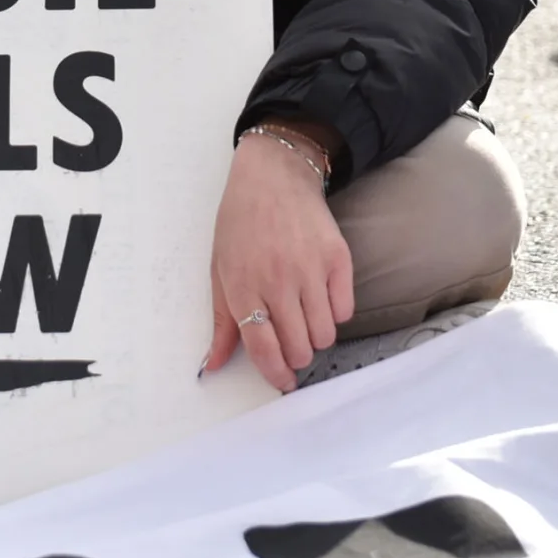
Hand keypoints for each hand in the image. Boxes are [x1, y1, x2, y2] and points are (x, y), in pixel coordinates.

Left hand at [202, 131, 352, 391]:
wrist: (273, 177)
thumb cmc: (240, 223)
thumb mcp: (219, 269)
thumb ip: (221, 321)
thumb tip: (212, 365)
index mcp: (244, 286)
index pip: (263, 349)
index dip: (275, 374)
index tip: (282, 381)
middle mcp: (278, 281)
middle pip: (299, 348)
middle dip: (296, 355)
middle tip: (291, 342)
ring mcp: (311, 269)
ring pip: (325, 335)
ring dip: (316, 337)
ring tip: (305, 319)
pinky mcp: (338, 258)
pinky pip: (345, 310)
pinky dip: (335, 313)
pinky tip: (321, 297)